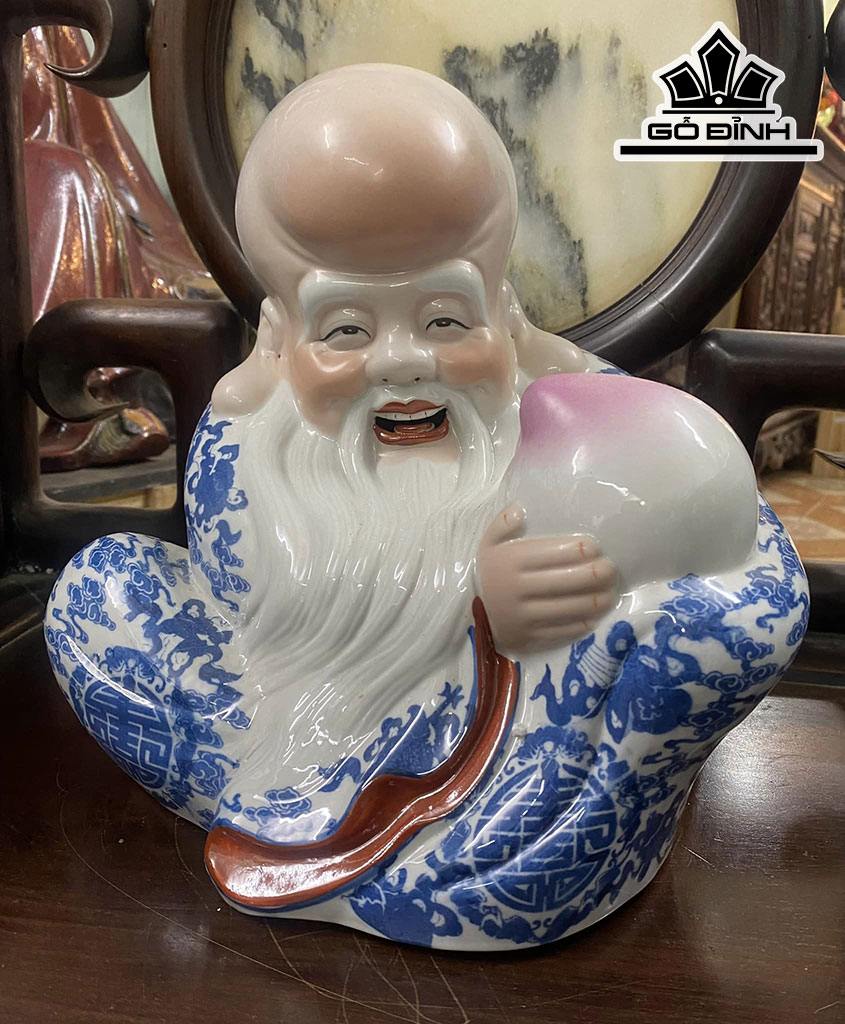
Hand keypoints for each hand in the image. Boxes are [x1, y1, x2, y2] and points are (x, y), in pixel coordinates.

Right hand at [477, 506, 617, 653]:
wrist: (467, 611)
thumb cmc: (489, 572)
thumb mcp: (488, 544)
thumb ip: (502, 525)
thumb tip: (520, 510)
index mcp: (509, 562)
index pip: (551, 554)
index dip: (578, 550)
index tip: (596, 547)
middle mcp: (516, 589)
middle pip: (564, 582)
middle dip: (594, 575)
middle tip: (610, 569)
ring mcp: (522, 616)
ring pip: (567, 609)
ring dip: (594, 602)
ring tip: (610, 594)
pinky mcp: (527, 638)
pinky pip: (560, 631)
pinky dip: (581, 624)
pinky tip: (595, 616)